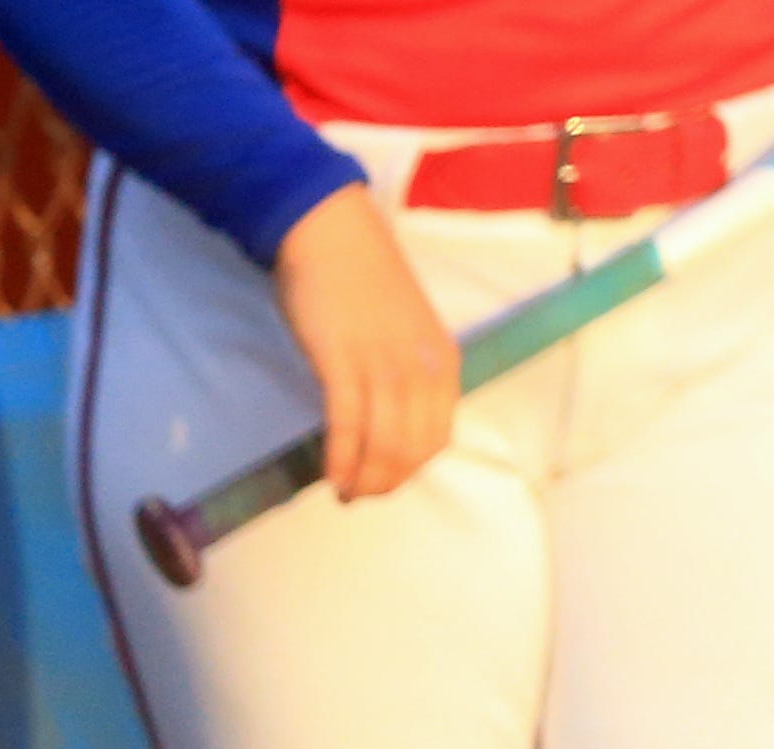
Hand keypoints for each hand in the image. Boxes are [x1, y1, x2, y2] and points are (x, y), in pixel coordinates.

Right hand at [268, 185, 459, 502]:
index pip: (438, 437)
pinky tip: (331, 477)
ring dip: (364, 479)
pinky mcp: (342, 362)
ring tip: (345, 493)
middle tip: (362, 495)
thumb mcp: (407, 330)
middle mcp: (422, 371)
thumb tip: (393, 417)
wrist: (327, 228)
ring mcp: (383, 367)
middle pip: (412, 450)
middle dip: (388, 482)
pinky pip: (347, 426)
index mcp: (445, 364)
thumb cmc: (362, 276)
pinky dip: (342, 458)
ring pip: (383, 445)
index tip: (389, 479)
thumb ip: (410, 372)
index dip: (412, 468)